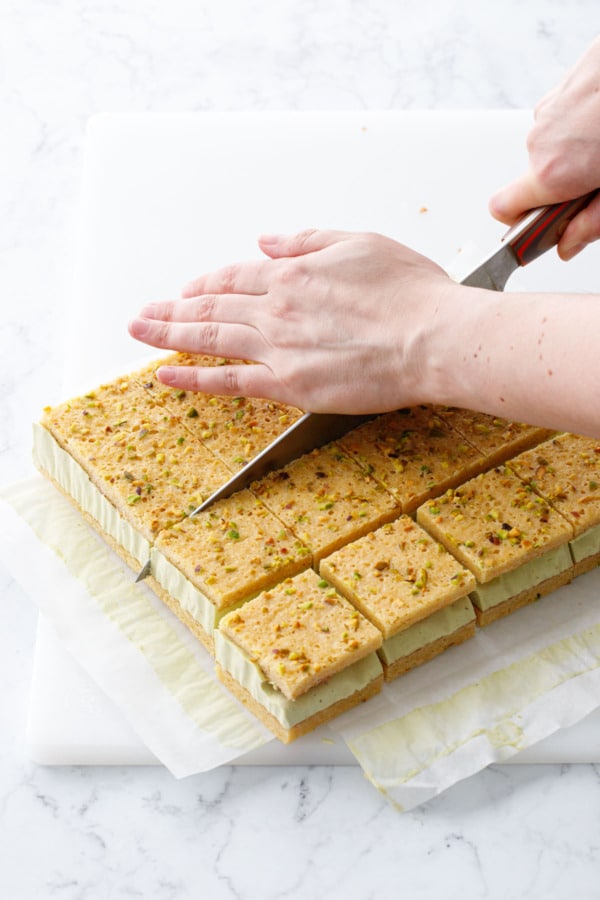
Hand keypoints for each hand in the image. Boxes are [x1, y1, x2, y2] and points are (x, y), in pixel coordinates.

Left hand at [128, 230, 457, 412]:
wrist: (434, 338)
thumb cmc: (412, 293)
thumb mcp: (361, 242)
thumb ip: (308, 240)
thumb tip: (266, 240)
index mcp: (294, 272)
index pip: (236, 275)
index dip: (208, 282)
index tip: (188, 289)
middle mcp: (277, 308)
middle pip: (212, 305)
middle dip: (173, 308)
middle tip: (143, 314)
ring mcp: (278, 348)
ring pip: (211, 338)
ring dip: (169, 334)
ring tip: (140, 332)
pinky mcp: (288, 385)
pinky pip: (229, 382)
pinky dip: (194, 379)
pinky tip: (166, 375)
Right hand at [489, 36, 599, 259]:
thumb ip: (591, 223)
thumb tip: (568, 244)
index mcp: (552, 171)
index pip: (502, 209)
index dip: (522, 221)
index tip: (548, 223)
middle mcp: (542, 137)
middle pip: (535, 176)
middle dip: (564, 183)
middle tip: (599, 180)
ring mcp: (552, 105)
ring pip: (552, 145)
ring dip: (576, 151)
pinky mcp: (566, 81)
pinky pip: (564, 116)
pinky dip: (582, 123)